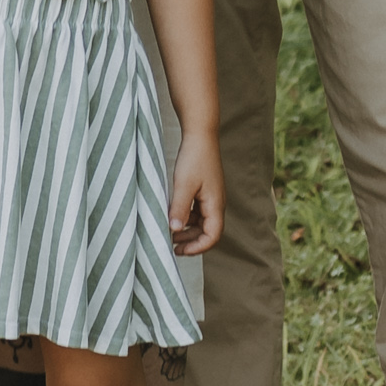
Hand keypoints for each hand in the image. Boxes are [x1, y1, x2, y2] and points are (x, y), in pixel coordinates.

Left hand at [169, 133, 224, 258]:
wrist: (200, 135)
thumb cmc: (194, 158)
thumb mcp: (183, 185)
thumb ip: (179, 208)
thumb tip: (175, 230)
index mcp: (215, 205)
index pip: (213, 236)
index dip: (198, 247)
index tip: (179, 251)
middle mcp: (216, 203)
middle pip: (207, 232)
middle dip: (191, 241)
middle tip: (171, 247)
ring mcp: (210, 197)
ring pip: (201, 222)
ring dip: (187, 230)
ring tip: (169, 233)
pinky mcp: (204, 190)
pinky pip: (196, 211)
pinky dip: (186, 217)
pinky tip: (172, 215)